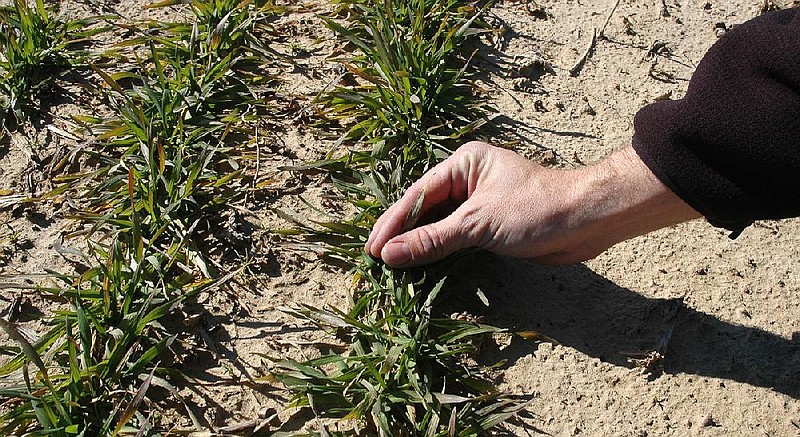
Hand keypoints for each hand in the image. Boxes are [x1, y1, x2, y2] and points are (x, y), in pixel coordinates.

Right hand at [365, 141, 699, 266]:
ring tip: (390, 265)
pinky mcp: (490, 224)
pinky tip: (422, 266)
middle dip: (401, 233)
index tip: (372, 248)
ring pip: (439, 224)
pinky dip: (439, 251)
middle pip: (425, 208)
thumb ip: (433, 240)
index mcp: (464, 164)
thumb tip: (390, 254)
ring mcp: (479, 202)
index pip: (418, 194)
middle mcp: (469, 179)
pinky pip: (456, 237)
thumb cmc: (535, 210)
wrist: (587, 221)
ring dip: (418, 243)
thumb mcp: (478, 224)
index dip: (393, 222)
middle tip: (374, 259)